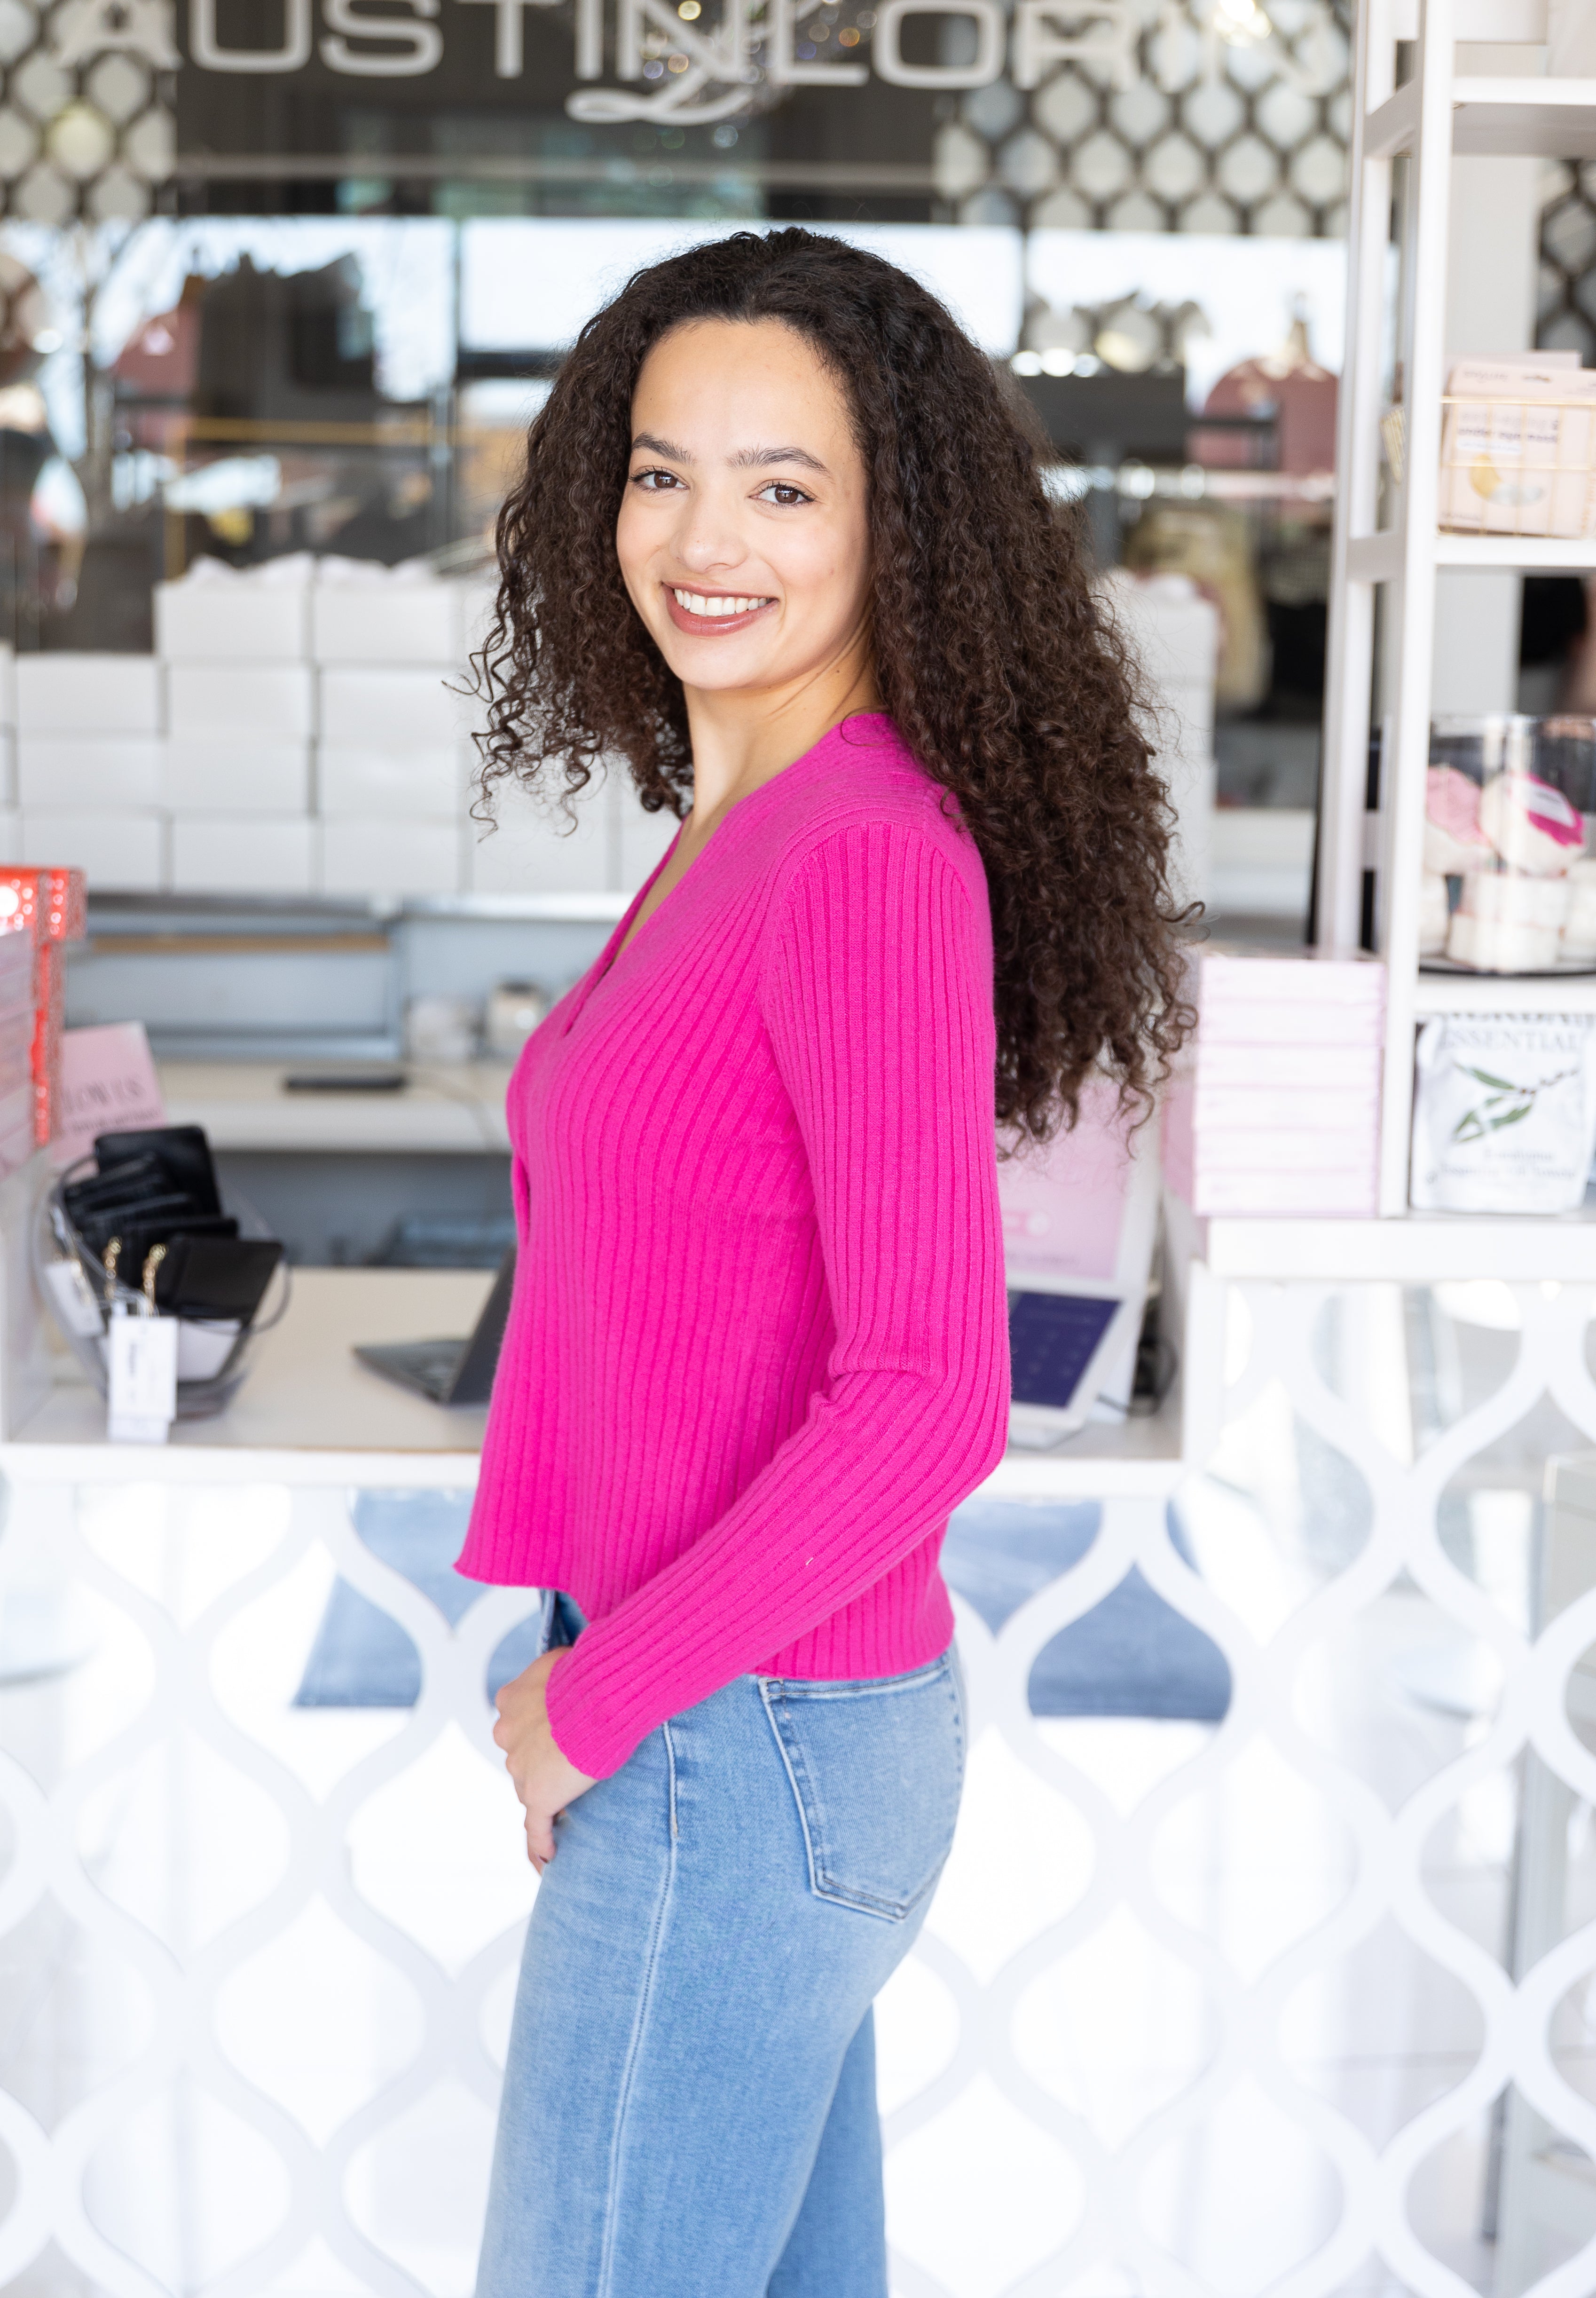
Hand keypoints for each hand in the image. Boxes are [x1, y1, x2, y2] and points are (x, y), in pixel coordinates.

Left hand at [492, 1648, 595, 1870]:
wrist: (600, 1695)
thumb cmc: (588, 1671)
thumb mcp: (562, 1659)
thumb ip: (553, 1671)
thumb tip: (564, 1665)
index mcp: (510, 1700)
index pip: (518, 1723)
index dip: (539, 1730)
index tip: (558, 1734)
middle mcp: (507, 1734)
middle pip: (521, 1757)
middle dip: (543, 1761)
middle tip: (574, 1762)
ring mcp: (521, 1769)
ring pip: (530, 1788)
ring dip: (550, 1794)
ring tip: (574, 1802)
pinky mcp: (539, 1797)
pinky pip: (536, 1829)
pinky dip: (541, 1845)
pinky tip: (548, 1859)